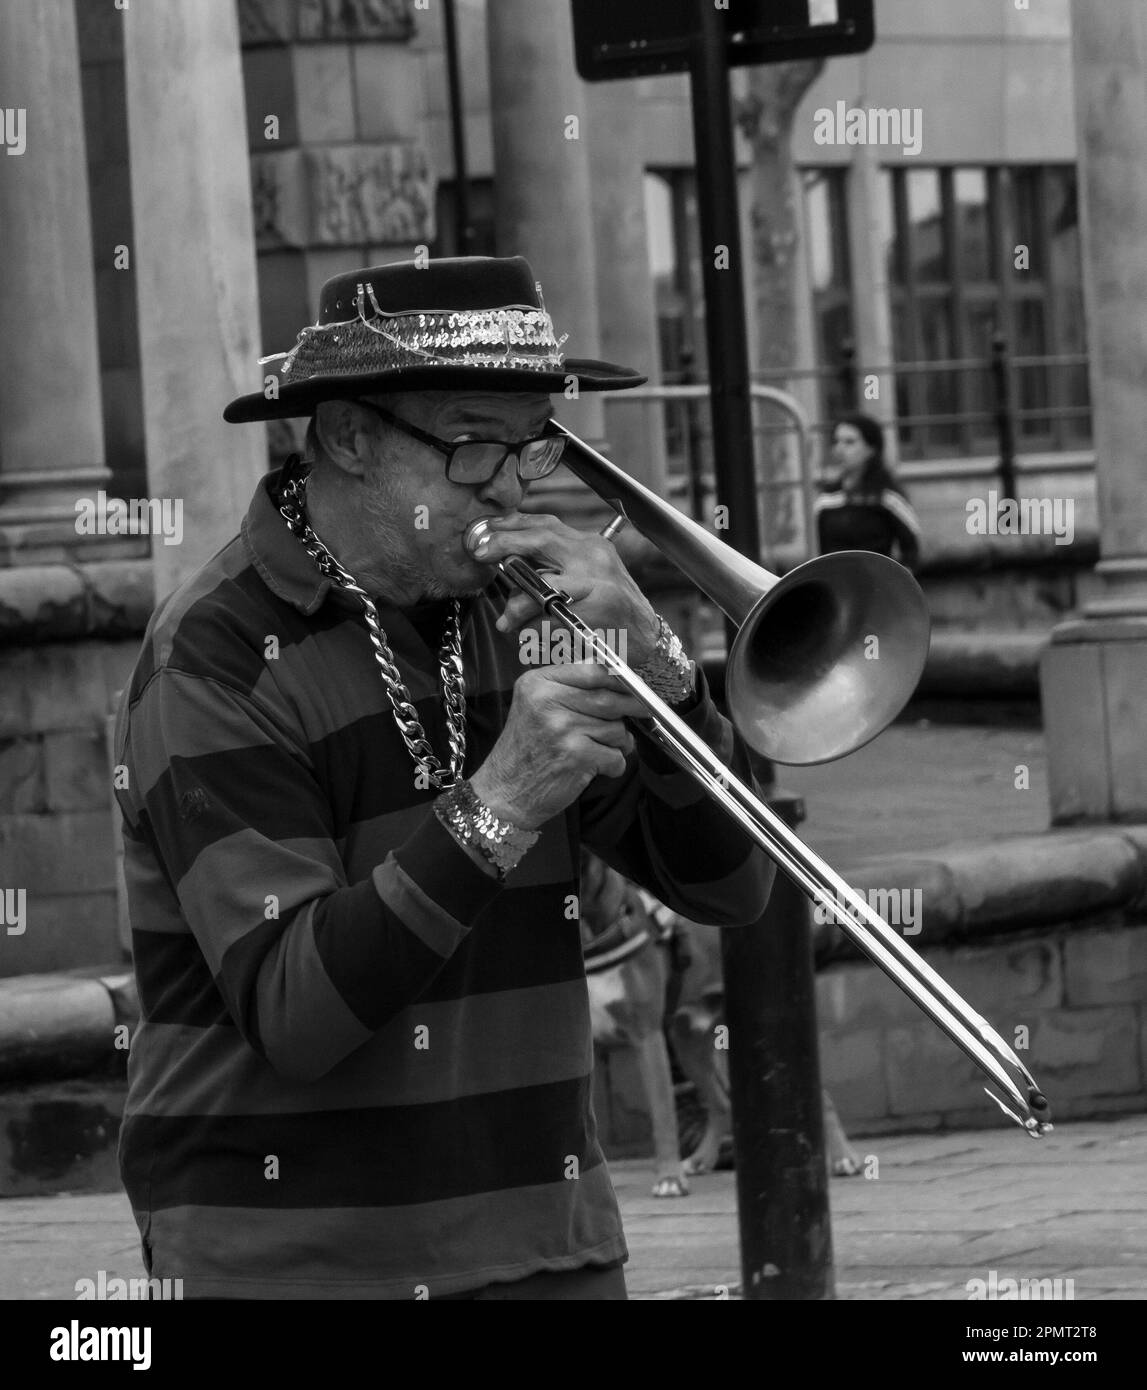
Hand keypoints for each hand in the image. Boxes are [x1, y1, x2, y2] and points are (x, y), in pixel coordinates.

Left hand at [468, 512, 659, 665]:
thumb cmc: (608, 613)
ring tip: (508, 622)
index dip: (510, 526)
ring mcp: (598, 581)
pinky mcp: (599, 609)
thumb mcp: (583, 579)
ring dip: (517, 606)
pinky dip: (535, 630)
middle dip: (505, 544)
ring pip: (540, 586)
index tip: (484, 533)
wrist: (646, 641)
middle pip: (540, 539)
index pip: (545, 524)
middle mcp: (594, 556)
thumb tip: (507, 566)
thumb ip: (550, 568)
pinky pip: (551, 618)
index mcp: (589, 545)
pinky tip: (532, 639)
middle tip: (480, 553)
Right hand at [469, 661, 648, 830]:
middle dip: (631, 708)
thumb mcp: (535, 706)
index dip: (620, 679)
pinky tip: (595, 768)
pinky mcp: (576, 755)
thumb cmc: (525, 751)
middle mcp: (547, 701)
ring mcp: (562, 728)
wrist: (504, 792)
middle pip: (608, 699)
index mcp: (537, 684)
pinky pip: (616, 755)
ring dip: (616, 743)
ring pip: (616, 728)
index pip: (592, 671)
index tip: (634, 685)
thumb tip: (607, 670)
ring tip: (596, 749)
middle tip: (643, 712)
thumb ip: (568, 687)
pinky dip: (613, 765)